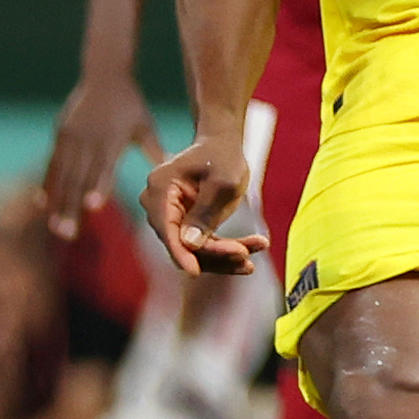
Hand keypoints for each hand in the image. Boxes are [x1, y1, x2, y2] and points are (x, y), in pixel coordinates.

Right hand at [45, 70, 165, 239]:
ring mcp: (71, 138)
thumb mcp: (145, 124)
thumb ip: (153, 149)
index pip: (104, 167)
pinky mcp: (60, 135)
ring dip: (57, 203)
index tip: (93, 208)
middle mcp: (88, 140)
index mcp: (111, 138)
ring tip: (56, 228)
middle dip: (71, 208)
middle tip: (68, 234)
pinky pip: (51, 165)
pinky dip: (47, 185)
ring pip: (62, 176)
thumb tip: (171, 170)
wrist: (103, 75)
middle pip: (78, 178)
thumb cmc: (130, 104)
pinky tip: (41, 204)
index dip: (98, 187)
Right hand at [142, 132, 269, 275]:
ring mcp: (171, 217)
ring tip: (259, 247)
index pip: (167, 229)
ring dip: (226, 255)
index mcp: (160, 189)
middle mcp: (158, 205)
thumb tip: (189, 244)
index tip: (195, 272)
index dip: (181, 252)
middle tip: (247, 255)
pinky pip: (205, 246)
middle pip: (181, 243)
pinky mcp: (186, 226)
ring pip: (195, 250)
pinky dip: (229, 249)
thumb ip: (205, 212)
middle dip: (215, 253)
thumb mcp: (222, 182)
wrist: (223, 146)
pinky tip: (257, 245)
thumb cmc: (223, 157)